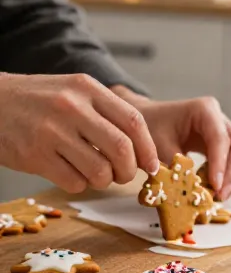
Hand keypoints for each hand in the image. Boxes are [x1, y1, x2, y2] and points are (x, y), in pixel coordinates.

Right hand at [0, 72, 157, 192]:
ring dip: (104, 181)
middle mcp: (72, 108)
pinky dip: (80, 184)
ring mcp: (52, 133)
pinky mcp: (35, 156)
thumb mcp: (74, 89)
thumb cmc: (40, 99)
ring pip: (99, 171)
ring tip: (95, 174)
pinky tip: (71, 173)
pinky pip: (73, 182)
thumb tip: (139, 143)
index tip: (152, 164)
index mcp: (87, 88)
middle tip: (125, 175)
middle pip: (121, 148)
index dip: (148, 147)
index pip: (133, 121)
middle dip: (129, 170)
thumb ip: (104, 110)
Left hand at [114, 89, 230, 201]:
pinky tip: (216, 189)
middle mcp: (220, 117)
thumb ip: (174, 167)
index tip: (216, 186)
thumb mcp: (157, 146)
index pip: (220, 138)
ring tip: (219, 196)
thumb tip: (188, 192)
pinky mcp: (224, 143)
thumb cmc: (150, 128)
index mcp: (204, 110)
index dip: (221, 164)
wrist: (148, 119)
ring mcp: (225, 129)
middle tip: (219, 195)